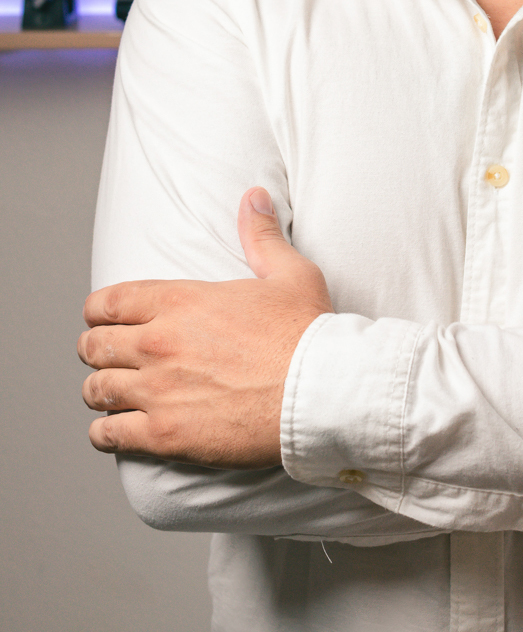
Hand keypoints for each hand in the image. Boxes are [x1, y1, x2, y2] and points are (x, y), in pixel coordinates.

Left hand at [78, 188, 331, 466]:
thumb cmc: (308, 334)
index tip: (102, 318)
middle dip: (95, 349)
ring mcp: (158, 391)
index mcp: (181, 302)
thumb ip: (261, 235)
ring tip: (110, 393)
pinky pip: (108, 435)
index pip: (107, 301)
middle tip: (107, 356)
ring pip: (96, 390)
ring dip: (100, 390)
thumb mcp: (289, 273)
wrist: (321, 392)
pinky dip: (105, 432)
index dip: (98, 310)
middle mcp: (159, 343)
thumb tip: (254, 196)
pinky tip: (115, 429)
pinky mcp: (165, 435)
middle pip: (93, 345)